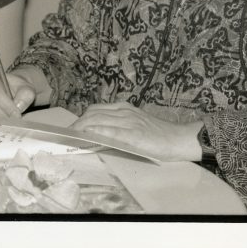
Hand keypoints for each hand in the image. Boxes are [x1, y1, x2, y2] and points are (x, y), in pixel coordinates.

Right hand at [0, 69, 35, 123]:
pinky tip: (1, 123)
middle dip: (4, 117)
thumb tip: (18, 107)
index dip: (7, 107)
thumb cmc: (18, 89)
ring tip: (9, 122)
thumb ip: (25, 96)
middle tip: (14, 121)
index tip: (17, 115)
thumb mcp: (27, 89)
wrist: (11, 91)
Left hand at [71, 102, 202, 161]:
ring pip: (98, 121)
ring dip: (82, 129)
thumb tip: (97, 134)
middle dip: (77, 125)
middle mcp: (124, 112)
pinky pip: (111, 131)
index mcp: (124, 108)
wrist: (179, 139)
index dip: (81, 119)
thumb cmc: (158, 135)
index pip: (95, 110)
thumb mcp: (136, 124)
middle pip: (93, 114)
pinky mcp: (134, 135)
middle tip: (67, 136)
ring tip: (71, 137)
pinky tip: (88, 136)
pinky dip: (97, 132)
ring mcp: (129, 122)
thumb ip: (119, 126)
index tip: (71, 129)